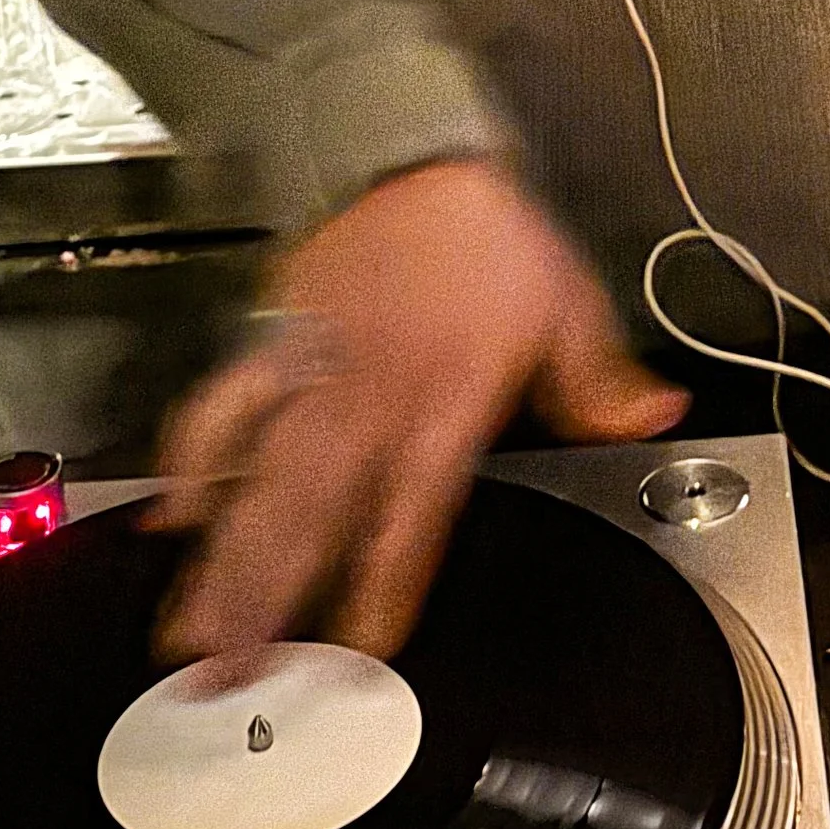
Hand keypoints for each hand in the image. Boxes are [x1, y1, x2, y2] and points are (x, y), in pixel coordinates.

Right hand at [151, 159, 687, 664]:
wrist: (414, 157)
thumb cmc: (491, 240)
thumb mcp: (568, 307)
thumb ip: (602, 382)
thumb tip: (658, 416)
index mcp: (447, 399)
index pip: (413, 511)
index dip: (386, 579)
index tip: (359, 644)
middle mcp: (373, 397)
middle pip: (316, 511)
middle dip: (275, 594)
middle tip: (236, 671)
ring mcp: (314, 374)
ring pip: (262, 479)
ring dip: (227, 556)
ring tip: (192, 629)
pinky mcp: (272, 344)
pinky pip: (225, 409)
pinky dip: (195, 462)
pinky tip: (171, 522)